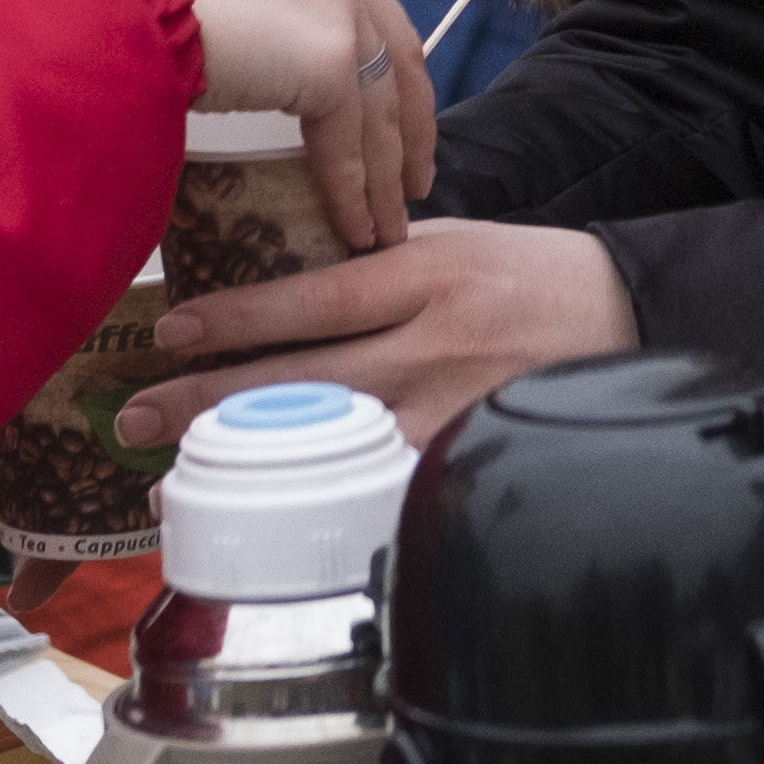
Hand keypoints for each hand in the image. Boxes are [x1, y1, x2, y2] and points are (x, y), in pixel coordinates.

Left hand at [116, 219, 634, 451]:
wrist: (630, 313)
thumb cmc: (531, 272)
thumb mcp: (453, 242)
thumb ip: (373, 264)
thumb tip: (279, 285)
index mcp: (423, 273)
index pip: (314, 297)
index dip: (237, 316)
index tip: (170, 329)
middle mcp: (430, 343)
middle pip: (303, 377)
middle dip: (209, 400)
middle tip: (133, 416)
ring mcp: (450, 409)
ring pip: (331, 441)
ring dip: (249, 464)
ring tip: (174, 485)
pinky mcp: (468, 456)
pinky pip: (383, 486)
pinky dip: (321, 502)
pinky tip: (272, 521)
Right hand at [119, 0, 436, 256]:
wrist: (84, 2)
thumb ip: (232, 6)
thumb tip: (226, 52)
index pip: (359, 3)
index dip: (379, 64)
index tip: (388, 113)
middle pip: (393, 47)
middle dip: (407, 120)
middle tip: (410, 176)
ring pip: (379, 102)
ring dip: (385, 172)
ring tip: (385, 223)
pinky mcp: (326, 56)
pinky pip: (349, 139)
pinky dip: (353, 190)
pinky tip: (356, 228)